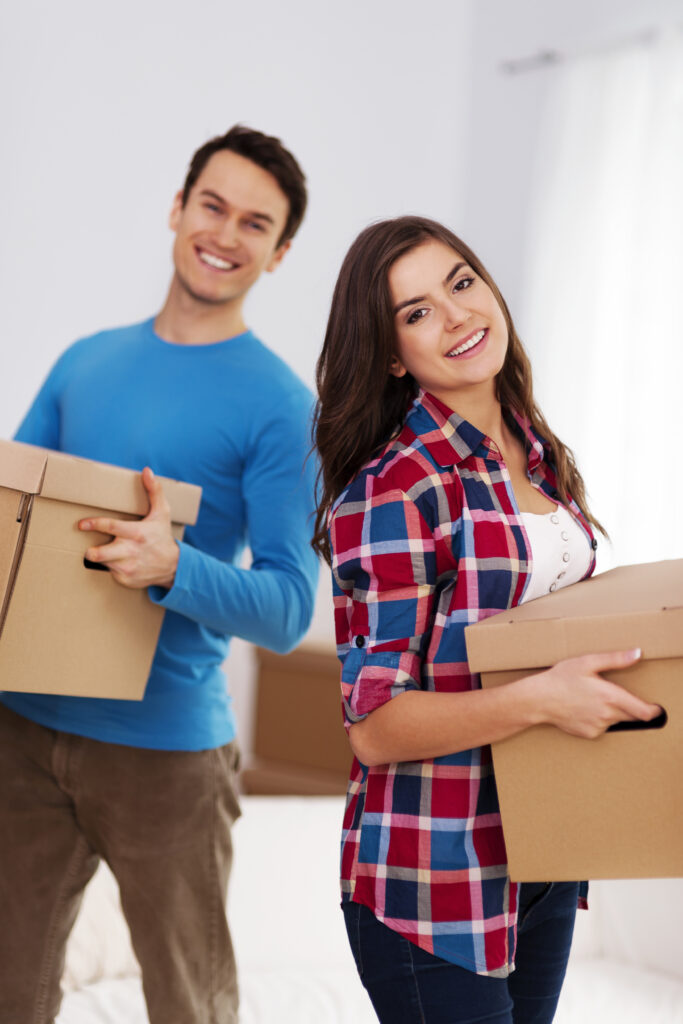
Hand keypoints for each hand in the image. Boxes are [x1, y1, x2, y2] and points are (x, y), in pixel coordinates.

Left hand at [79, 467, 178, 589]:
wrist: (174, 567)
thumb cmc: (162, 536)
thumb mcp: (162, 513)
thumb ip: (154, 491)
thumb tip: (147, 471)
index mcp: (137, 533)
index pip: (111, 527)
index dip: (94, 524)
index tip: (82, 524)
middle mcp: (131, 551)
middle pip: (101, 554)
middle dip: (91, 552)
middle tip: (88, 549)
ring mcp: (127, 568)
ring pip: (103, 563)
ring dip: (101, 558)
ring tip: (103, 552)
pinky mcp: (125, 580)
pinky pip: (109, 573)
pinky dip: (110, 567)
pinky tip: (117, 562)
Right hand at [528, 649, 661, 738]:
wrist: (539, 699)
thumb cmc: (562, 678)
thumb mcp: (588, 662)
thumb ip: (615, 659)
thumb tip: (637, 653)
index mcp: (611, 696)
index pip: (644, 712)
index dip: (653, 711)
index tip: (656, 708)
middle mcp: (607, 714)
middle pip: (631, 716)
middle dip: (630, 707)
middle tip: (614, 695)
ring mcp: (598, 726)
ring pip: (616, 720)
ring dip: (612, 712)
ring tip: (593, 699)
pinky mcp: (589, 734)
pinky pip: (602, 727)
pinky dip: (599, 720)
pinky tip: (585, 709)